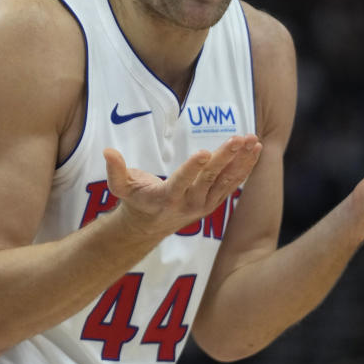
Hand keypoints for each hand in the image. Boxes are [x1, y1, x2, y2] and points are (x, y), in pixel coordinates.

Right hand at [103, 134, 262, 237]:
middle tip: (237, 139)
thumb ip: (115, 169)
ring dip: (241, 160)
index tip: (204, 152)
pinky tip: (256, 149)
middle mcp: (189, 203)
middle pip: (209, 179)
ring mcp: (205, 204)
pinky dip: (245, 166)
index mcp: (166, 198)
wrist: (151, 225)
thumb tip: (107, 150)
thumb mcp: (120, 187)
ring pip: (226, 180)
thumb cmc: (135, 199)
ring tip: (252, 140)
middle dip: (224, 157)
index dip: (192, 168)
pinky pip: (233, 183)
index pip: (181, 182)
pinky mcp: (215, 201)